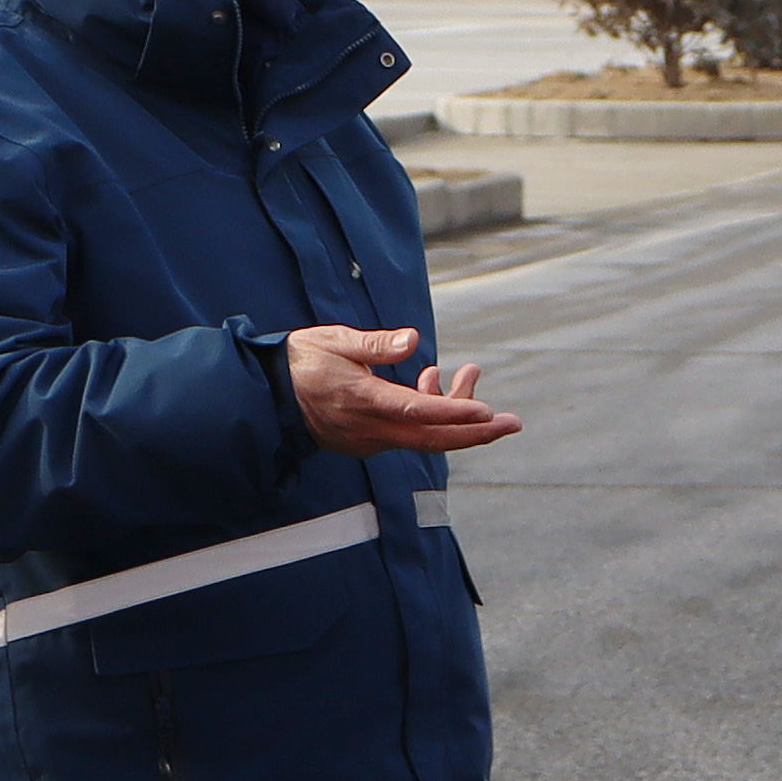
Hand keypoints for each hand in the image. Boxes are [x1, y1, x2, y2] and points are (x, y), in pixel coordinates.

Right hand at [285, 324, 519, 456]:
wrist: (268, 395)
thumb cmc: (303, 360)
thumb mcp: (336, 341)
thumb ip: (376, 344)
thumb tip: (413, 340)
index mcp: (364, 401)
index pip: (418, 413)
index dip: (455, 413)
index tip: (488, 413)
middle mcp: (370, 429)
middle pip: (433, 439)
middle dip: (476, 432)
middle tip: (513, 422)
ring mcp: (370, 440)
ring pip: (424, 434)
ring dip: (454, 410)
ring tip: (471, 371)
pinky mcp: (368, 441)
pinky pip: (409, 432)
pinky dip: (430, 411)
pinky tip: (431, 379)